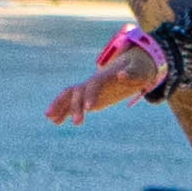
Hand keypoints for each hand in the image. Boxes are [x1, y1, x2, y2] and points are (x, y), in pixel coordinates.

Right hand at [50, 29, 169, 126]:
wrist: (131, 66)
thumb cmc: (139, 69)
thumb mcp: (140, 70)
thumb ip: (132, 73)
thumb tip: (121, 75)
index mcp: (104, 77)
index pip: (93, 86)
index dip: (90, 95)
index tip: (89, 108)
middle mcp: (91, 82)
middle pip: (77, 92)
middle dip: (74, 107)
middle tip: (77, 124)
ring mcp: (88, 89)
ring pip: (69, 96)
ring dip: (60, 106)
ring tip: (51, 119)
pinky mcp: (88, 97)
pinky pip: (72, 103)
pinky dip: (63, 111)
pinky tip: (55, 121)